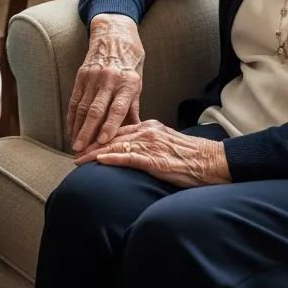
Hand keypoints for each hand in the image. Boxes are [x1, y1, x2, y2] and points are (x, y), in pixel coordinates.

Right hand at [67, 13, 144, 151]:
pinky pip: (75, 98)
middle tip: (82, 151)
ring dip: (78, 127)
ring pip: (84, 106)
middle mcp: (109, 79)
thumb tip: (134, 133)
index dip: (110, 126)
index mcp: (128, 83)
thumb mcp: (138, 83)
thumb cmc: (130, 63)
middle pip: (97, 110)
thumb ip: (133, 109)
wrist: (115, 34)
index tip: (103, 142)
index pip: (117, 108)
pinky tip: (70, 129)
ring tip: (75, 145)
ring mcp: (93, 76)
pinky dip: (72, 116)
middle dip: (88, 132)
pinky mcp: (81, 74)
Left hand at [74, 119, 230, 187]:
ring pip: (116, 146)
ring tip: (79, 159)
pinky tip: (100, 161)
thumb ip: (149, 142)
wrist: (212, 162)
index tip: (84, 141)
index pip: (118, 129)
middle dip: (91, 143)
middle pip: (112, 136)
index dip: (99, 135)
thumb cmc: (191, 156)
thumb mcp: (166, 142)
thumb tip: (133, 149)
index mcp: (149, 126)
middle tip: (74, 150)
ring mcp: (150, 145)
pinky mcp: (155, 160)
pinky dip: (113, 159)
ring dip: (94, 153)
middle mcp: (147, 131)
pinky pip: (129, 158)